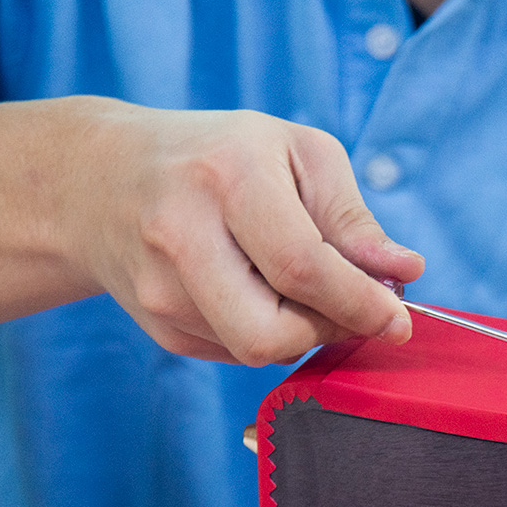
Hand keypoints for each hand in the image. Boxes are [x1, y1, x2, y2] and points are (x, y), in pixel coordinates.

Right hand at [64, 98, 423, 362]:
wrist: (101, 178)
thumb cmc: (221, 156)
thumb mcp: (297, 154)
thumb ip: (352, 218)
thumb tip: (405, 272)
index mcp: (226, 178)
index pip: (303, 266)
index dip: (361, 304)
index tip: (399, 321)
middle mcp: (180, 236)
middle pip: (271, 333)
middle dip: (328, 330)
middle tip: (353, 304)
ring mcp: (159, 290)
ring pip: (257, 350)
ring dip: (301, 331)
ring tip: (301, 285)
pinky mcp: (158, 326)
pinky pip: (236, 352)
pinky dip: (268, 331)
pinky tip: (259, 291)